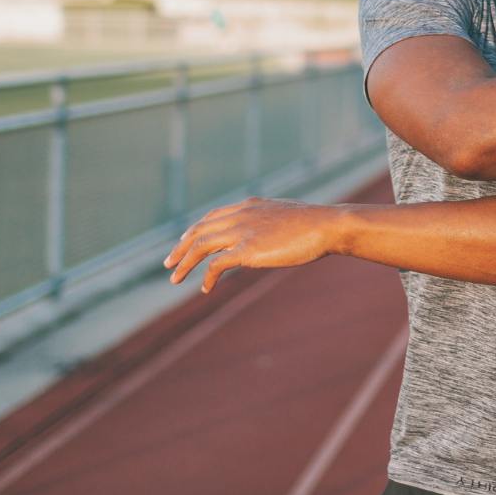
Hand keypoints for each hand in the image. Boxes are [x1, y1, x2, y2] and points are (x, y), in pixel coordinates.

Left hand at [163, 198, 339, 292]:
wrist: (326, 226)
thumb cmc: (313, 224)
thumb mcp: (284, 216)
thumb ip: (268, 222)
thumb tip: (267, 235)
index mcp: (248, 205)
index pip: (211, 217)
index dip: (195, 230)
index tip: (184, 242)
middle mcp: (240, 215)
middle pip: (199, 230)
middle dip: (181, 248)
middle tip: (169, 263)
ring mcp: (242, 231)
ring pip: (200, 246)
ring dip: (184, 263)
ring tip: (175, 278)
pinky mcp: (247, 250)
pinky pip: (216, 265)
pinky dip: (206, 277)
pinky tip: (205, 289)